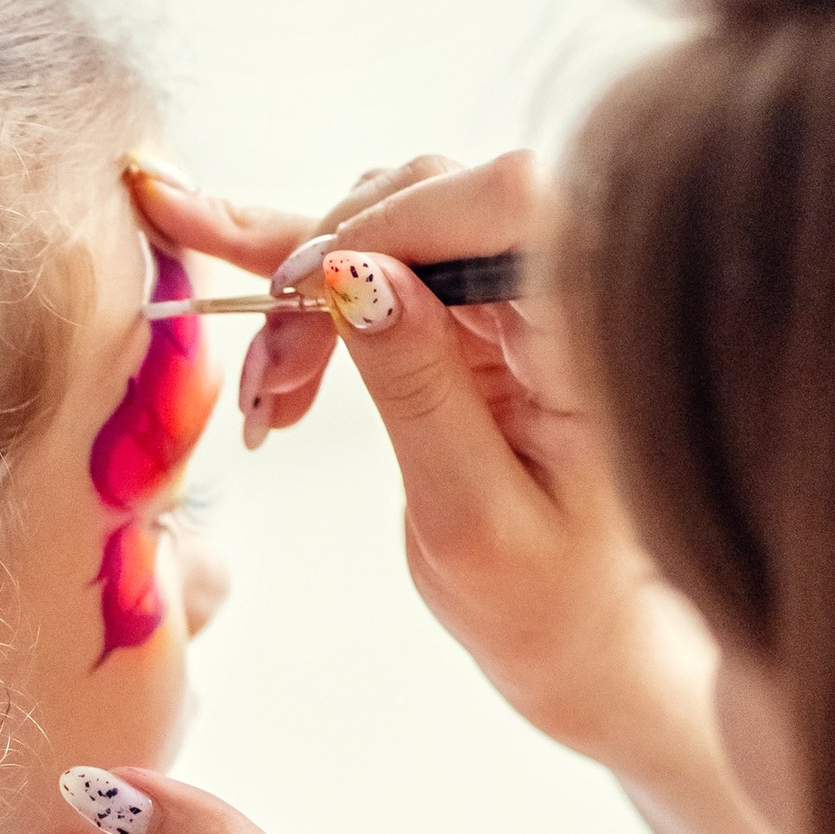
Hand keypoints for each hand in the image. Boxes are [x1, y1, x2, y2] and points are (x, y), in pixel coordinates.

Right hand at [135, 151, 675, 765]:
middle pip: (433, 196)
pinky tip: (234, 276)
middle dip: (327, 264)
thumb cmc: (549, 602)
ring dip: (307, 286)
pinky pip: (386, 258)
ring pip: (393, 220)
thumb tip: (353, 273)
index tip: (300, 294)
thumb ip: (419, 391)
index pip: (504, 199)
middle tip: (268, 380)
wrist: (582, 637)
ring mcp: (523, 289)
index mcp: (600, 331)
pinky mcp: (481, 306)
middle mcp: (571, 285)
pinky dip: (311, 286)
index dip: (392, 221)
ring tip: (270, 394)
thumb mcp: (472, 518)